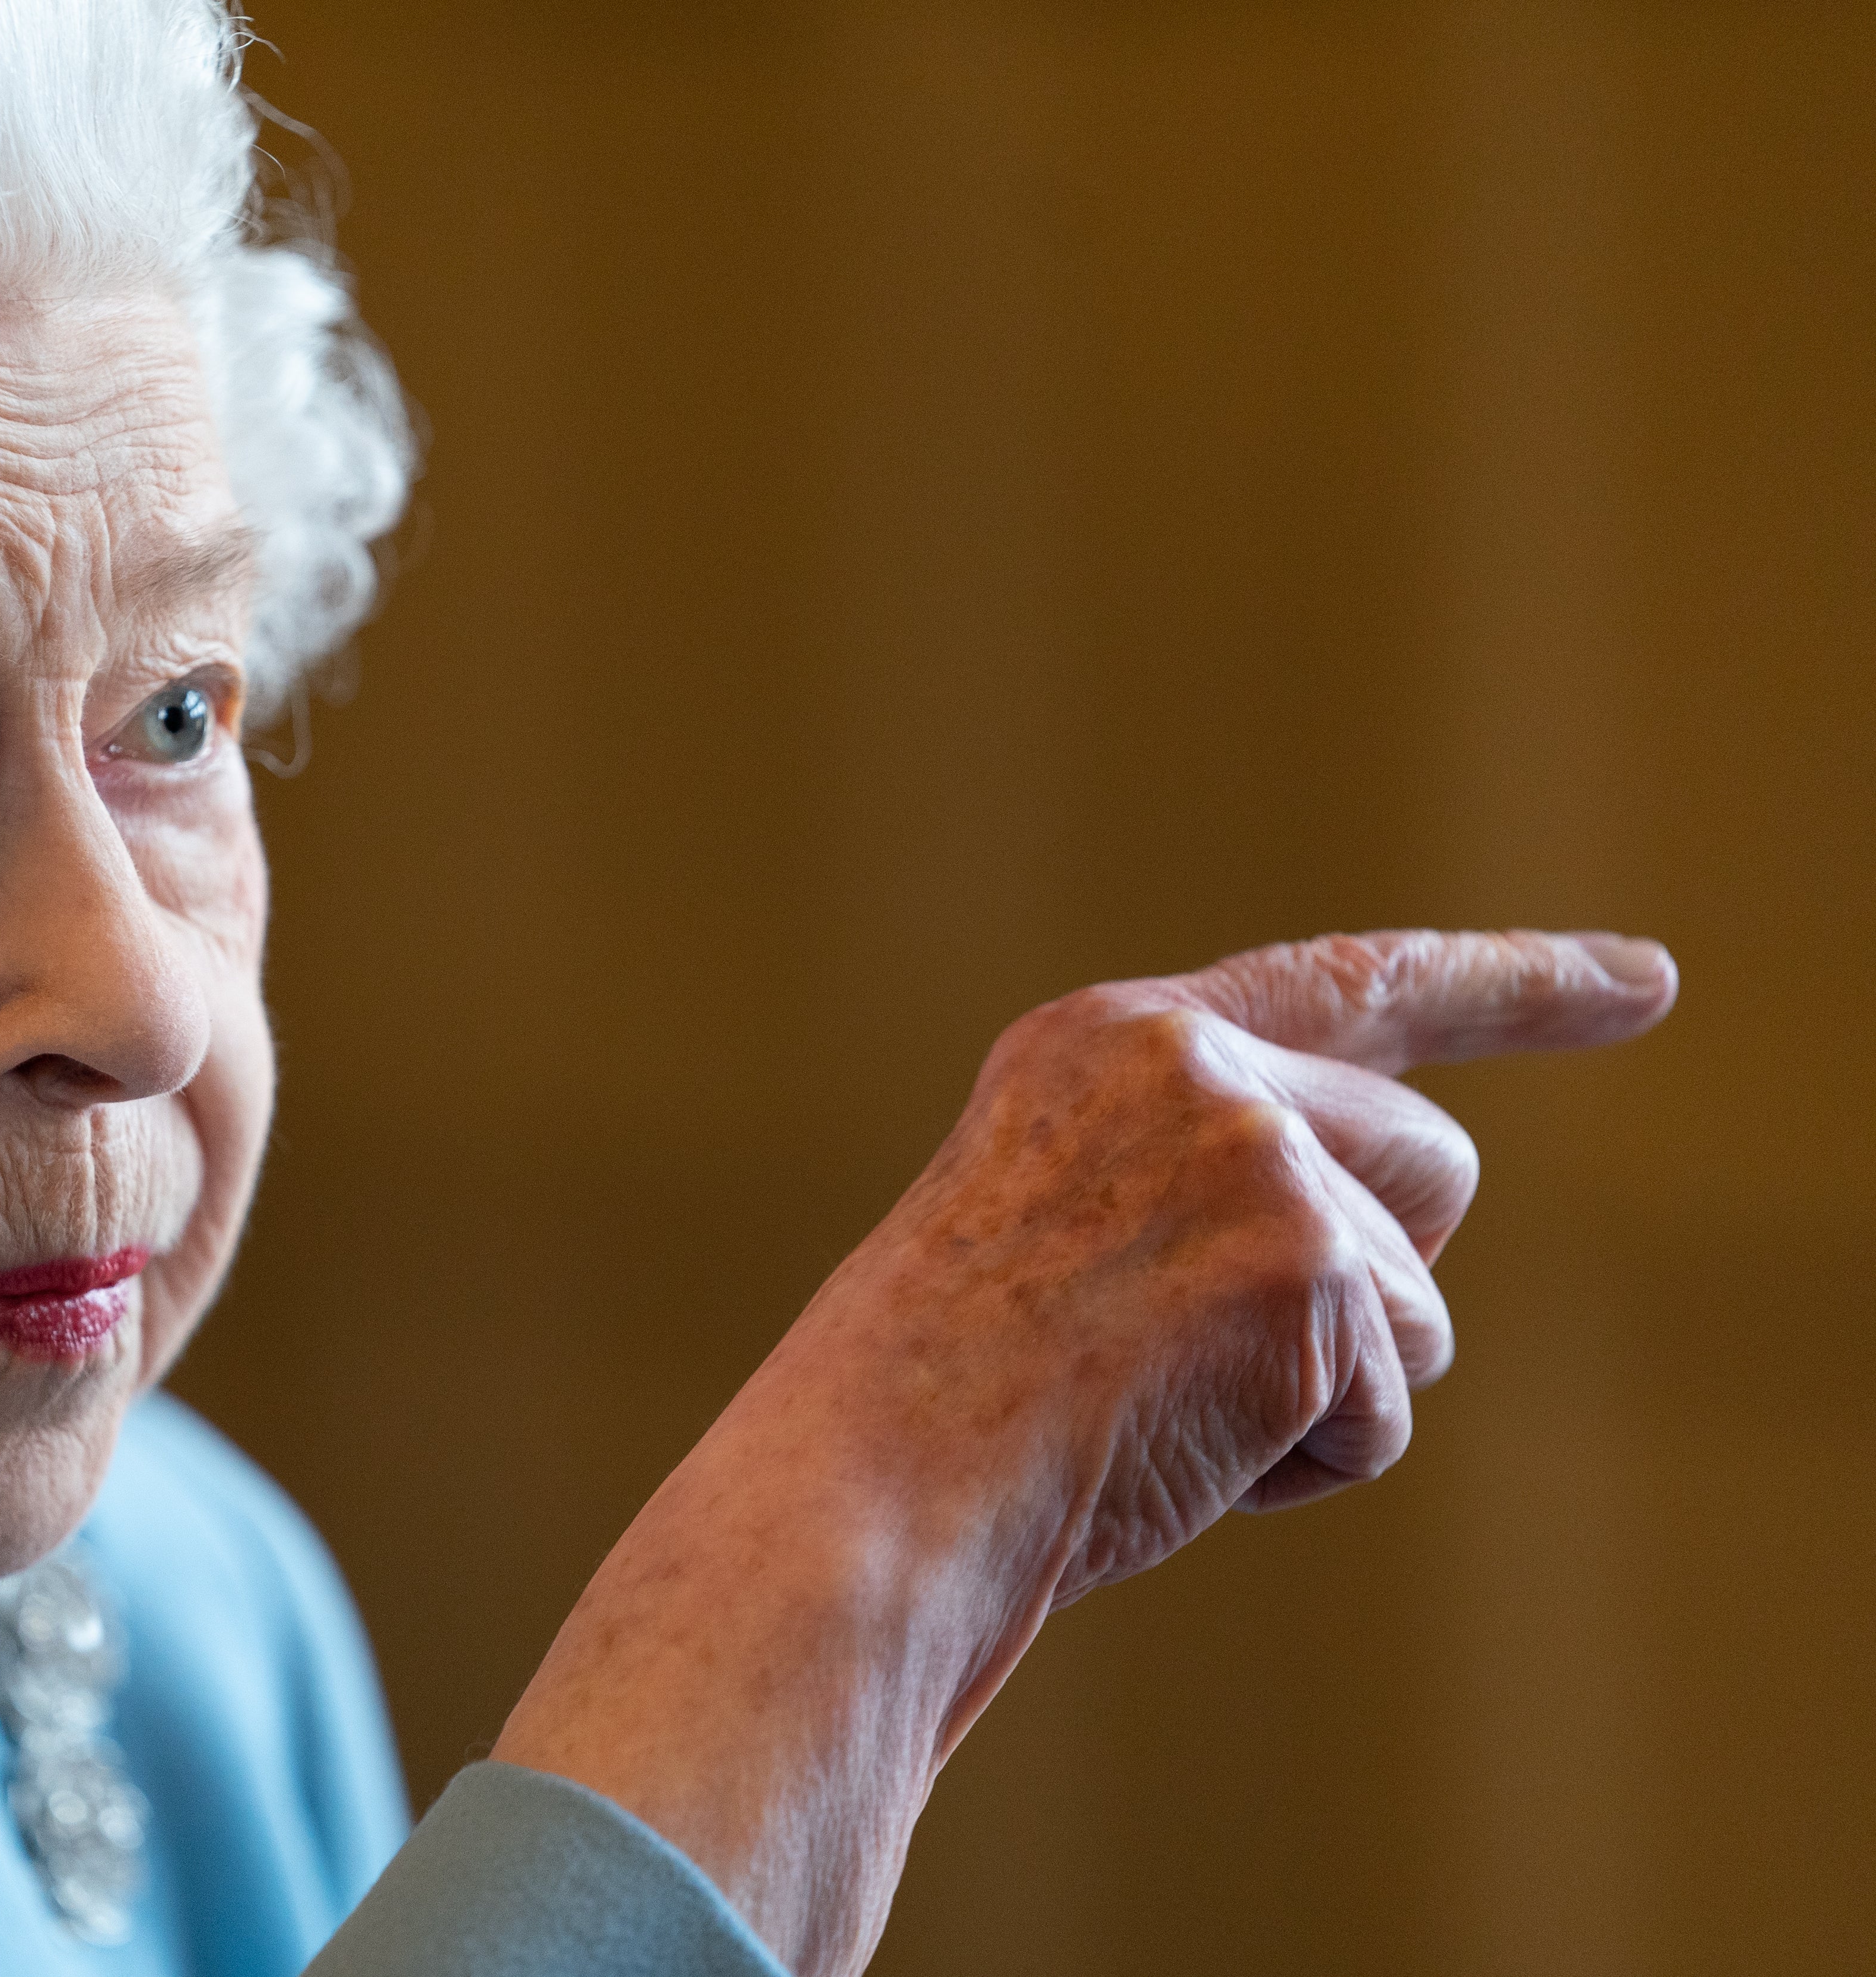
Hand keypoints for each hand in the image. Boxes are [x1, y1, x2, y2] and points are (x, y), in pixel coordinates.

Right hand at [493, 929, 1675, 1976]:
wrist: (863, 1496)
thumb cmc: (937, 1412)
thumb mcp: (1053, 1235)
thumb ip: (1196, 1185)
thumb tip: (1383, 1261)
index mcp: (1101, 1045)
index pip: (1344, 984)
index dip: (1511, 984)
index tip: (1646, 982)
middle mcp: (1184, 1065)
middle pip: (1426, 1165)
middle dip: (1372, 1280)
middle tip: (1213, 1363)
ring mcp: (1248, 1153)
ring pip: (1416, 1301)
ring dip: (1322, 1391)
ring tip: (1151, 1415)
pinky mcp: (1301, 1267)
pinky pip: (1384, 1411)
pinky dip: (1300, 1466)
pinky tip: (1168, 1455)